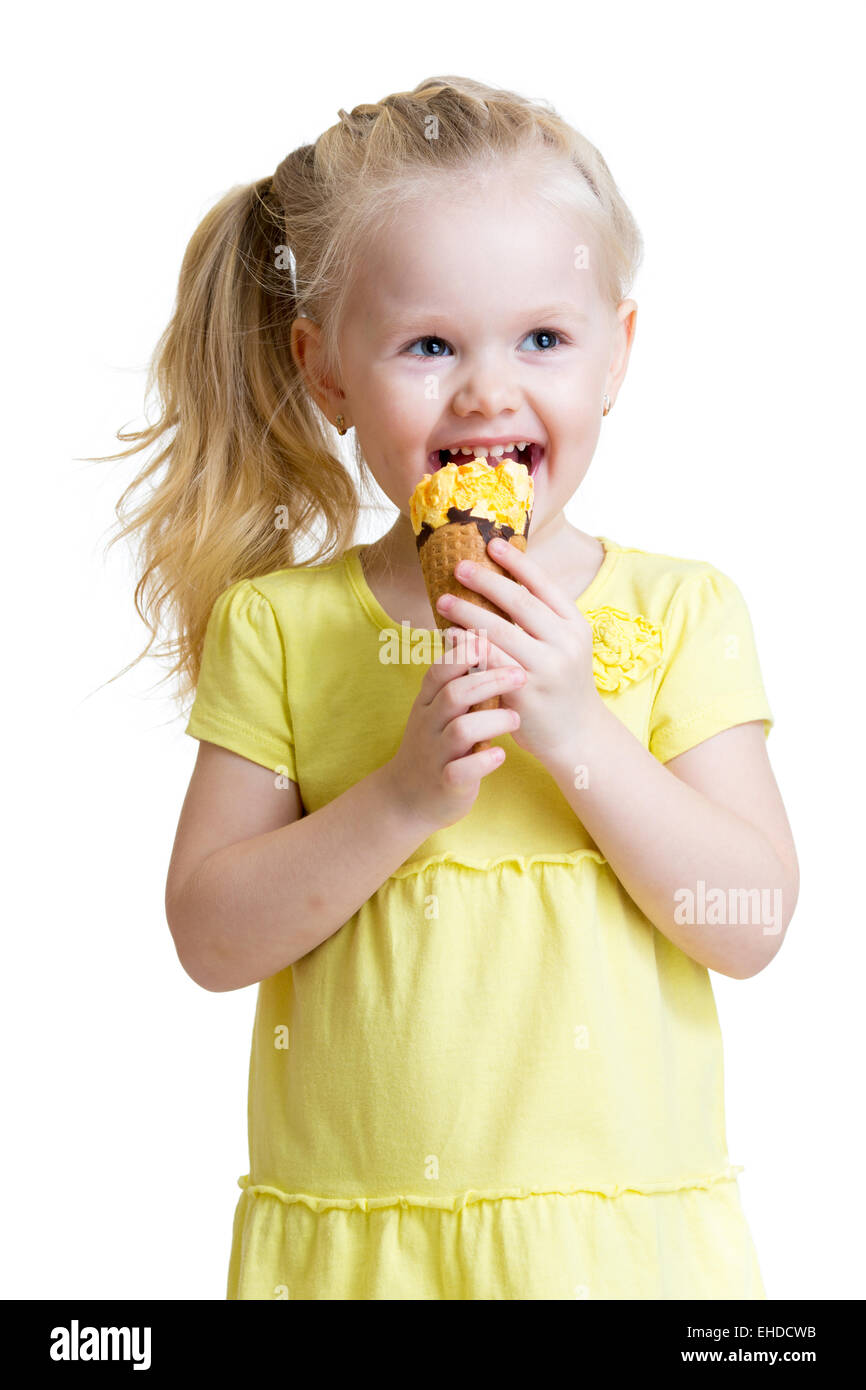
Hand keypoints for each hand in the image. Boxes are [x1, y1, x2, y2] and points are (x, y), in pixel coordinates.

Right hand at [383, 626, 527, 832]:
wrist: (408, 798)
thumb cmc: (435, 744)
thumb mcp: (438, 709)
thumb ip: (457, 680)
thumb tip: (483, 638)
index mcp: (429, 701)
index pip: (441, 668)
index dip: (464, 652)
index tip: (493, 639)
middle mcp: (429, 723)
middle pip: (455, 693)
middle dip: (489, 680)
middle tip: (520, 675)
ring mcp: (436, 753)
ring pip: (461, 729)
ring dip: (492, 720)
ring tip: (515, 718)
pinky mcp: (446, 783)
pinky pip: (462, 770)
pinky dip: (483, 762)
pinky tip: (501, 755)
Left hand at [433, 537, 602, 767]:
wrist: (576, 734)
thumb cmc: (561, 684)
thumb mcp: (564, 645)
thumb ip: (541, 619)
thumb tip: (501, 579)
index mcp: (575, 623)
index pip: (543, 584)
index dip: (516, 561)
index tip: (491, 544)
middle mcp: (565, 642)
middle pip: (519, 602)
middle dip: (485, 581)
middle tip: (458, 566)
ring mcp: (546, 668)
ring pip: (500, 630)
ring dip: (467, 612)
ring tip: (442, 601)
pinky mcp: (525, 693)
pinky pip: (489, 662)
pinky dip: (468, 645)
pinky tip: (450, 636)